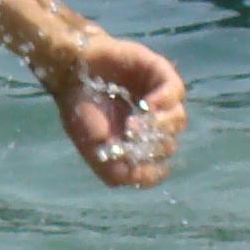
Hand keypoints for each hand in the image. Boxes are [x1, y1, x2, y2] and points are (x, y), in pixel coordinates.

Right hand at [38, 28, 186, 187]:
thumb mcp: (94, 150)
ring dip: (159, 125)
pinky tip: (146, 104)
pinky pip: (176, 91)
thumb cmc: (79, 111)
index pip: (159, 164)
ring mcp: (157, 97)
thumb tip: (143, 177)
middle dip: (151, 146)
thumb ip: (117, 172)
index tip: (136, 163)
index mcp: (136, 143)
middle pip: (169, 143)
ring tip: (134, 121)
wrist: (71, 72)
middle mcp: (150, 122)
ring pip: (178, 120)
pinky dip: (164, 101)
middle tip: (128, 135)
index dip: (151, 168)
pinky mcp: (159, 73)